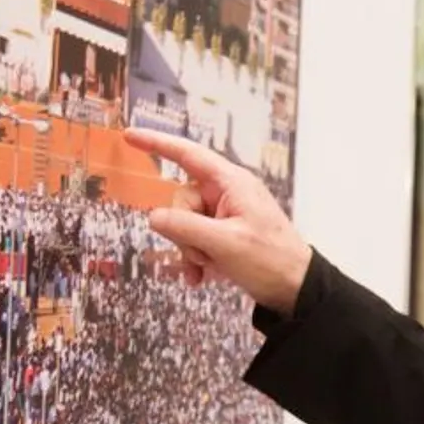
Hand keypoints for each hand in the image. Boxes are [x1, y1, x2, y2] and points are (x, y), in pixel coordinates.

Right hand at [122, 128, 313, 315]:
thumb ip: (185, 227)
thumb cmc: (269, 260)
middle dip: (182, 230)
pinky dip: (194, 257)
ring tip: (208, 267)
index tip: (130, 135)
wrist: (294, 288)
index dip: (157, 143)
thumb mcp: (224, 243)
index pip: (188, 155)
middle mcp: (226, 192)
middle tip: (202, 254)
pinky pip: (194, 237)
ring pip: (184, 223)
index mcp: (231, 182)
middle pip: (181, 199)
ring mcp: (224, 212)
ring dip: (190, 249)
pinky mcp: (223, 232)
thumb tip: (154, 217)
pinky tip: (200, 277)